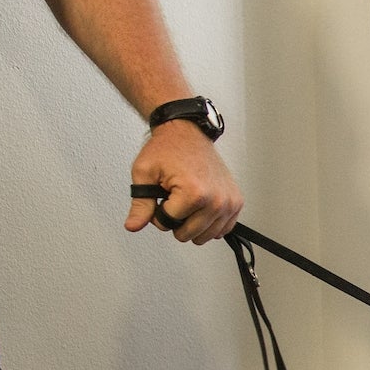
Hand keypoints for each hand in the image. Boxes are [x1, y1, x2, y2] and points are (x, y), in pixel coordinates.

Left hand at [126, 121, 242, 243]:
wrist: (187, 132)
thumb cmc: (168, 149)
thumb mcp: (144, 174)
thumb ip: (140, 205)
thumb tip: (133, 226)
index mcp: (194, 193)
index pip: (167, 224)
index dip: (158, 213)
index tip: (161, 196)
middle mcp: (216, 200)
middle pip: (188, 234)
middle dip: (176, 220)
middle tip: (174, 199)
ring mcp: (229, 202)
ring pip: (205, 236)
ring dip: (193, 224)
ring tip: (187, 202)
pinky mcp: (236, 202)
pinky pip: (223, 229)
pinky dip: (210, 224)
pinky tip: (201, 209)